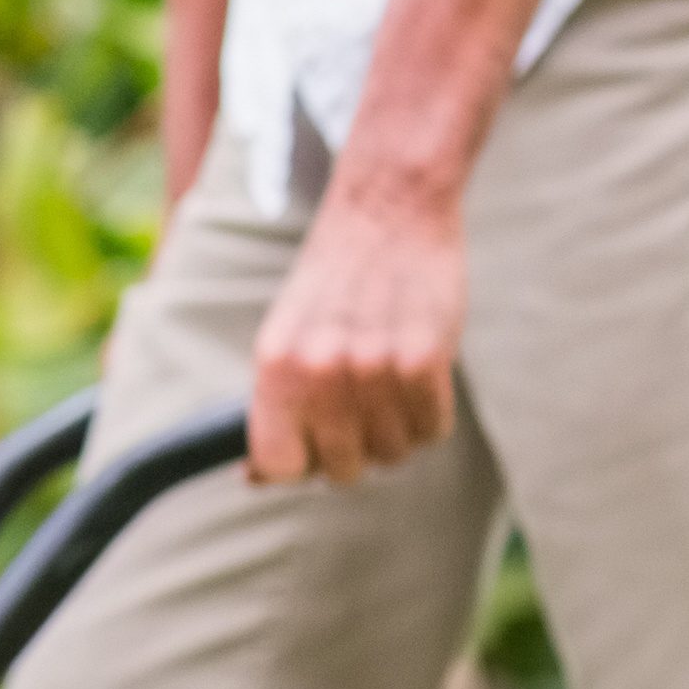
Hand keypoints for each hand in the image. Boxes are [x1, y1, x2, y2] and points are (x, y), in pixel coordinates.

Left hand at [248, 180, 468, 484]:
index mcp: (274, 366)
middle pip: (343, 468)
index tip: (310, 456)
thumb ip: (275, 403)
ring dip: (397, 432)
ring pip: (392, 453)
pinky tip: (420, 379)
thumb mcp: (284, 335)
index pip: (277, 465)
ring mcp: (372, 367)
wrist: (386, 211)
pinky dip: (430, 416)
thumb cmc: (334, 281)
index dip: (296, 470)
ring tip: (390, 385)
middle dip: (355, 451)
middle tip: (363, 411)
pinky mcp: (424, 359)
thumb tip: (256, 478)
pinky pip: (432, 429)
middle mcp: (318, 371)